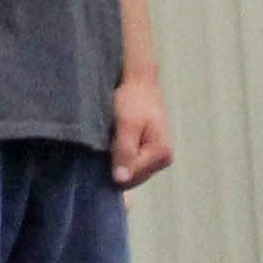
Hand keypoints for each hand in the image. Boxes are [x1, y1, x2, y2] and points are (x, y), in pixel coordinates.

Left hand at [111, 73, 173, 190]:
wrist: (138, 83)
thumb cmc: (133, 100)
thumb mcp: (126, 124)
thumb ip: (125, 151)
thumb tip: (121, 179)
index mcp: (161, 154)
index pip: (130, 178)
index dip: (111, 168)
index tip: (100, 151)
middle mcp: (162, 160)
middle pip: (129, 179)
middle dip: (113, 166)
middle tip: (103, 145)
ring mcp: (155, 158)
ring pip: (127, 173)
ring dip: (113, 162)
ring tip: (108, 141)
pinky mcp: (146, 153)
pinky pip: (127, 164)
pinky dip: (116, 157)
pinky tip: (110, 144)